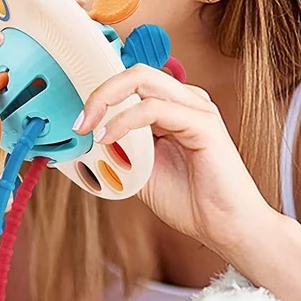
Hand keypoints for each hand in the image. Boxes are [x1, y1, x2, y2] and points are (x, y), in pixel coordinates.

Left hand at [75, 64, 273, 252]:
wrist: (224, 227)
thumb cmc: (188, 200)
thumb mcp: (137, 171)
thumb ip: (116, 151)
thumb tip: (83, 141)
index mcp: (171, 109)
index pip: (131, 84)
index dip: (100, 96)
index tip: (77, 122)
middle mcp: (185, 101)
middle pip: (134, 73)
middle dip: (99, 92)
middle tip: (79, 122)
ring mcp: (196, 109)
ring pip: (142, 80)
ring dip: (106, 102)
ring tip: (88, 130)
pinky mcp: (204, 124)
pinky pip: (155, 108)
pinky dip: (124, 121)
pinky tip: (109, 139)